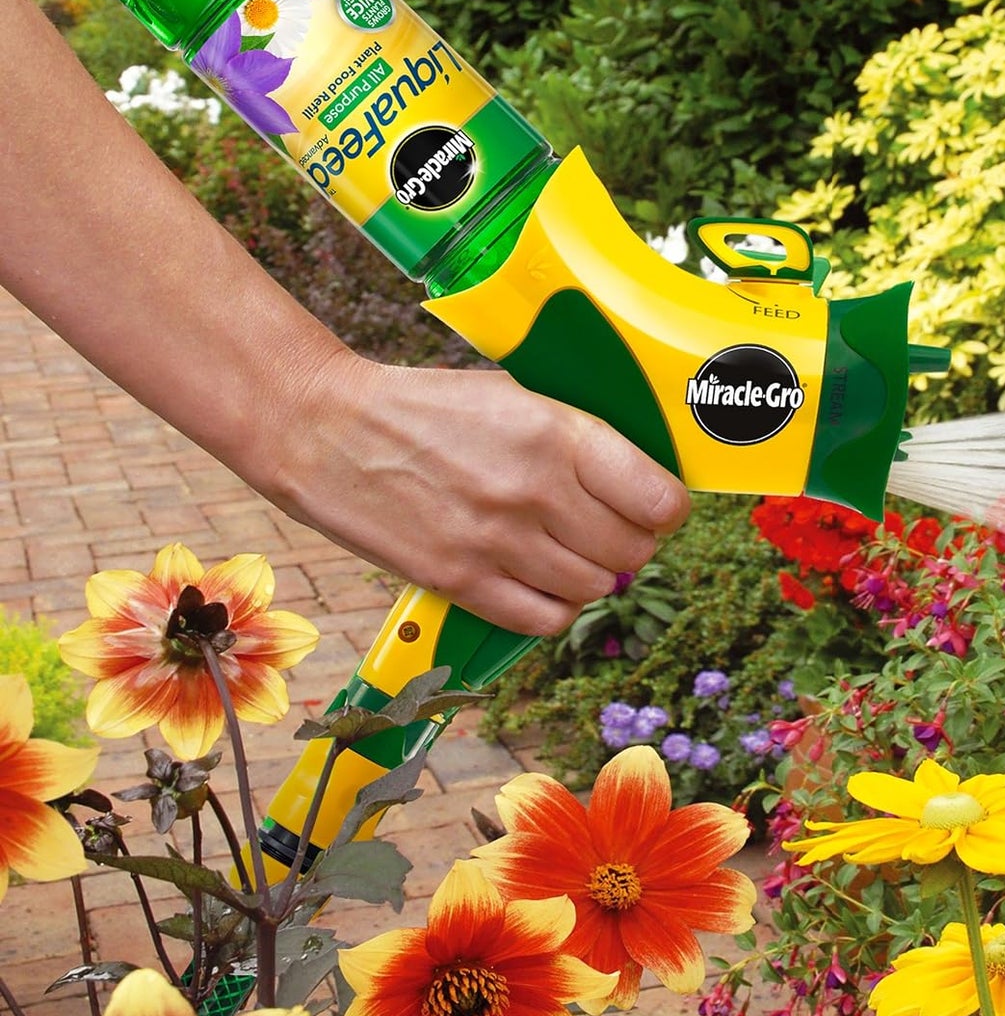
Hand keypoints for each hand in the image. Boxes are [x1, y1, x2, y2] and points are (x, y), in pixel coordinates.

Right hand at [260, 353, 691, 635]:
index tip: (657, 508)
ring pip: (593, 589)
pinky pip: (543, 620)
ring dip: (592, 576)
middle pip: (632, 552)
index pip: (658, 500)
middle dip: (632, 544)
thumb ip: (577, 439)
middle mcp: (535, 491)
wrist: (326, 429)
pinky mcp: (460, 582)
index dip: (667, 509)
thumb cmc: (426, 408)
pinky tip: (539, 581)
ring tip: (568, 552)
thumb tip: (639, 481)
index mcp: (557, 433)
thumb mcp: (514, 395)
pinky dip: (554, 607)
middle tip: (610, 530)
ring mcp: (497, 542)